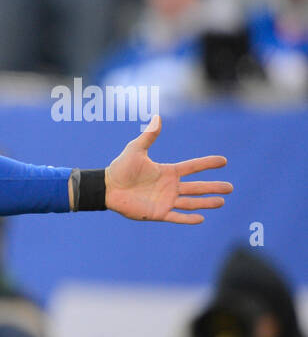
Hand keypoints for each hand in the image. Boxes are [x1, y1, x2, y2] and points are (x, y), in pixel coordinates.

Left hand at [104, 116, 230, 224]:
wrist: (106, 187)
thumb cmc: (120, 168)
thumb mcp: (135, 149)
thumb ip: (148, 136)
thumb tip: (157, 117)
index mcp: (167, 172)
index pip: (192, 167)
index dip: (207, 164)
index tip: (223, 161)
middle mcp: (169, 187)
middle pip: (196, 187)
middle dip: (213, 187)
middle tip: (230, 188)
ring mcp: (164, 200)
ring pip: (190, 202)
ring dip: (206, 202)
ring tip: (222, 202)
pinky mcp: (157, 213)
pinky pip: (176, 217)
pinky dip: (188, 218)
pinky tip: (201, 218)